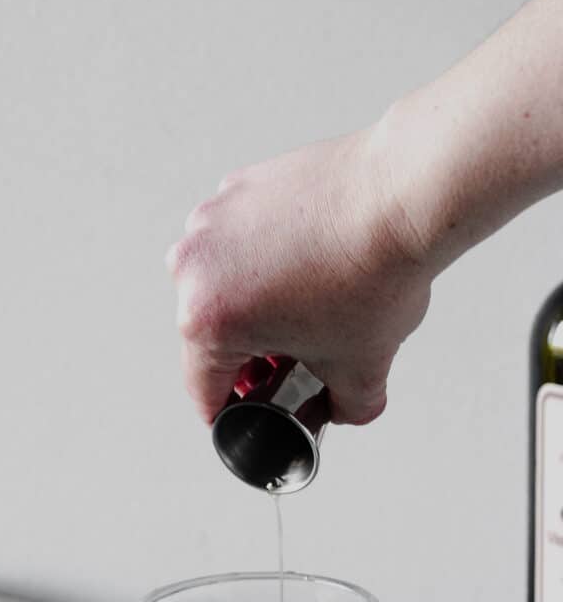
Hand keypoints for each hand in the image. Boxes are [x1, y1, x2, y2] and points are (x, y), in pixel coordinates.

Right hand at [166, 128, 432, 424]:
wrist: (405, 195)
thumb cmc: (374, 269)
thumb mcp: (361, 369)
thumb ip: (345, 408)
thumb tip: (339, 406)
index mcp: (206, 320)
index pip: (205, 390)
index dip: (233, 414)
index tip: (248, 412)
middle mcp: (196, 266)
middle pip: (210, 336)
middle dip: (250, 354)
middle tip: (293, 358)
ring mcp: (213, 220)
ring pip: (223, 285)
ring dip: (254, 303)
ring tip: (307, 304)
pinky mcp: (239, 188)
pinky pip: (241, 240)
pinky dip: (267, 257)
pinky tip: (310, 262)